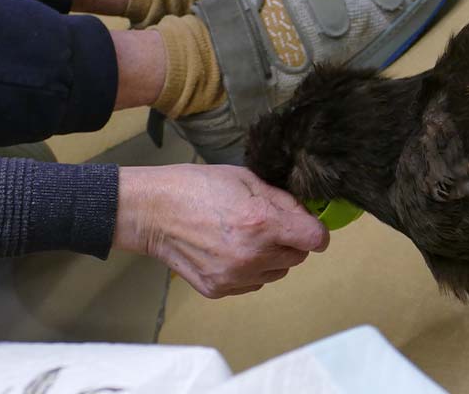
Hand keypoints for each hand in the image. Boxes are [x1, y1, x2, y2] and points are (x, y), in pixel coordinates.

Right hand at [113, 164, 327, 297]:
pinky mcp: (219, 290)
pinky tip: (230, 250)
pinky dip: (250, 270)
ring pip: (277, 272)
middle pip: (298, 257)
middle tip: (269, 225)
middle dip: (291, 241)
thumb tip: (308, 215)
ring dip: (272, 257)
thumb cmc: (199, 187)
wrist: (153, 211)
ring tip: (246, 236)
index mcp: (262, 223)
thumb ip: (283, 200)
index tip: (309, 226)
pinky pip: (253, 283)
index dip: (316, 231)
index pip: (315, 240)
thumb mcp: (247, 179)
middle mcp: (252, 255)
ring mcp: (234, 277)